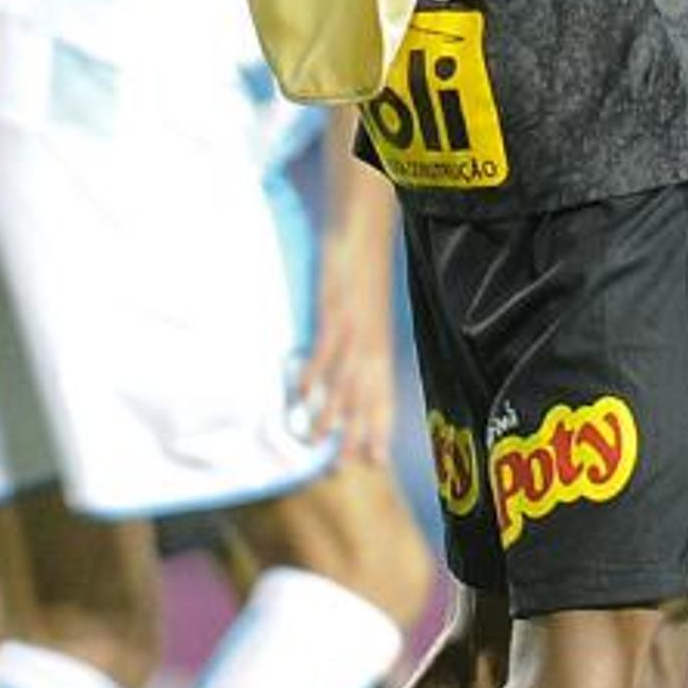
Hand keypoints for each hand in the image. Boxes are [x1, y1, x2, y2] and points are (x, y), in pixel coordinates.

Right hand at [294, 272, 397, 466]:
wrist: (365, 221)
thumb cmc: (362, 265)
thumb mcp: (365, 309)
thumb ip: (358, 340)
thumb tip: (342, 370)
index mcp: (379, 344)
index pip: (384, 394)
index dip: (380, 428)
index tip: (376, 461)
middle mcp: (371, 341)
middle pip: (366, 397)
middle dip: (356, 433)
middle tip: (342, 466)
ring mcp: (354, 326)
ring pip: (345, 378)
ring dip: (331, 412)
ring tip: (316, 441)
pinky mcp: (335, 307)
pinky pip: (326, 346)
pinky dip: (315, 371)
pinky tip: (303, 393)